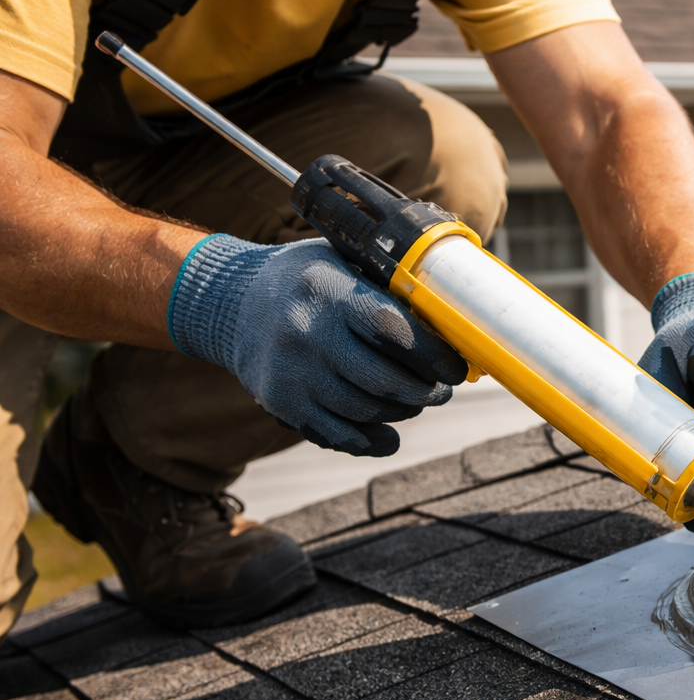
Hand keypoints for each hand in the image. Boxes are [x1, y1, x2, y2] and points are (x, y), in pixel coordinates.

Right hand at [169, 235, 467, 455]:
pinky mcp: (282, 404)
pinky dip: (372, 440)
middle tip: (442, 390)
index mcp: (328, 292)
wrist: (231, 304)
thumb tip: (454, 310)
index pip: (392, 329)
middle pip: (383, 380)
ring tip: (416, 401)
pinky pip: (337, 435)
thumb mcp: (341, 258)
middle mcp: (306, 334)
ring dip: (403, 412)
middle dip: (425, 391)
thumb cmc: (307, 280)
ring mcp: (291, 374)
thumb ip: (388, 283)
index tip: (456, 366)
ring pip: (365, 411)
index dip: (433, 354)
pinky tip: (389, 432)